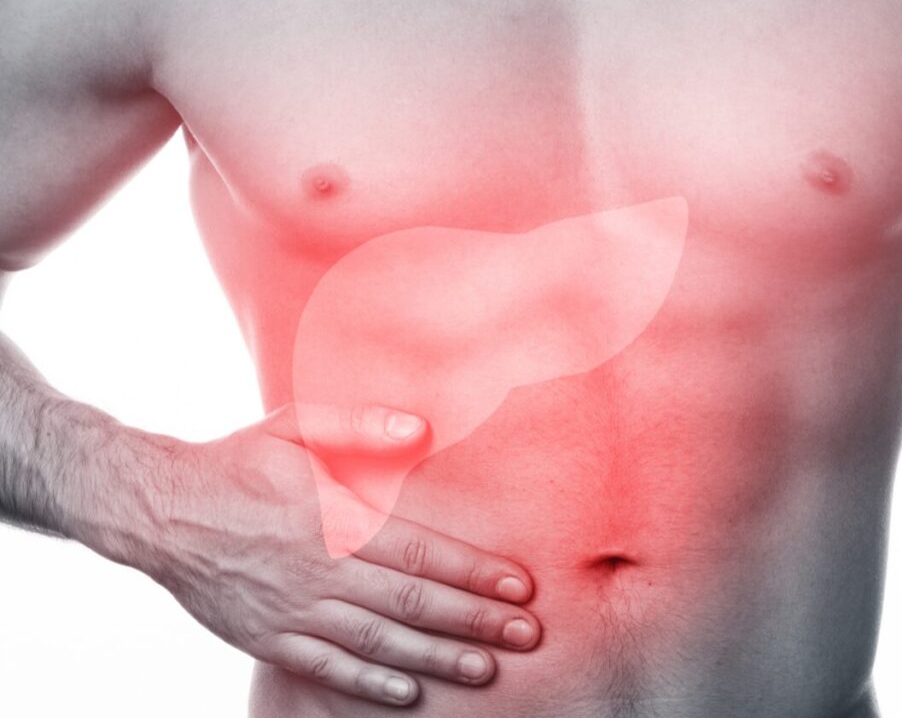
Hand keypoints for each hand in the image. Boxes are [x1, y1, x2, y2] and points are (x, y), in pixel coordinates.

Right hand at [142, 404, 539, 706]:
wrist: (160, 510)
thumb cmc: (237, 460)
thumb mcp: (294, 424)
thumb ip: (359, 424)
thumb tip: (420, 428)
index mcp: (333, 518)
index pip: (421, 553)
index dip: (474, 572)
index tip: (519, 586)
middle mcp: (320, 570)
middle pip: (412, 604)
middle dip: (476, 620)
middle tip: (527, 635)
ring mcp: (293, 610)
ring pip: (379, 643)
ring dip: (438, 658)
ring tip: (486, 669)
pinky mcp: (268, 638)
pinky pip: (327, 668)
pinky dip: (370, 685)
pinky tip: (409, 693)